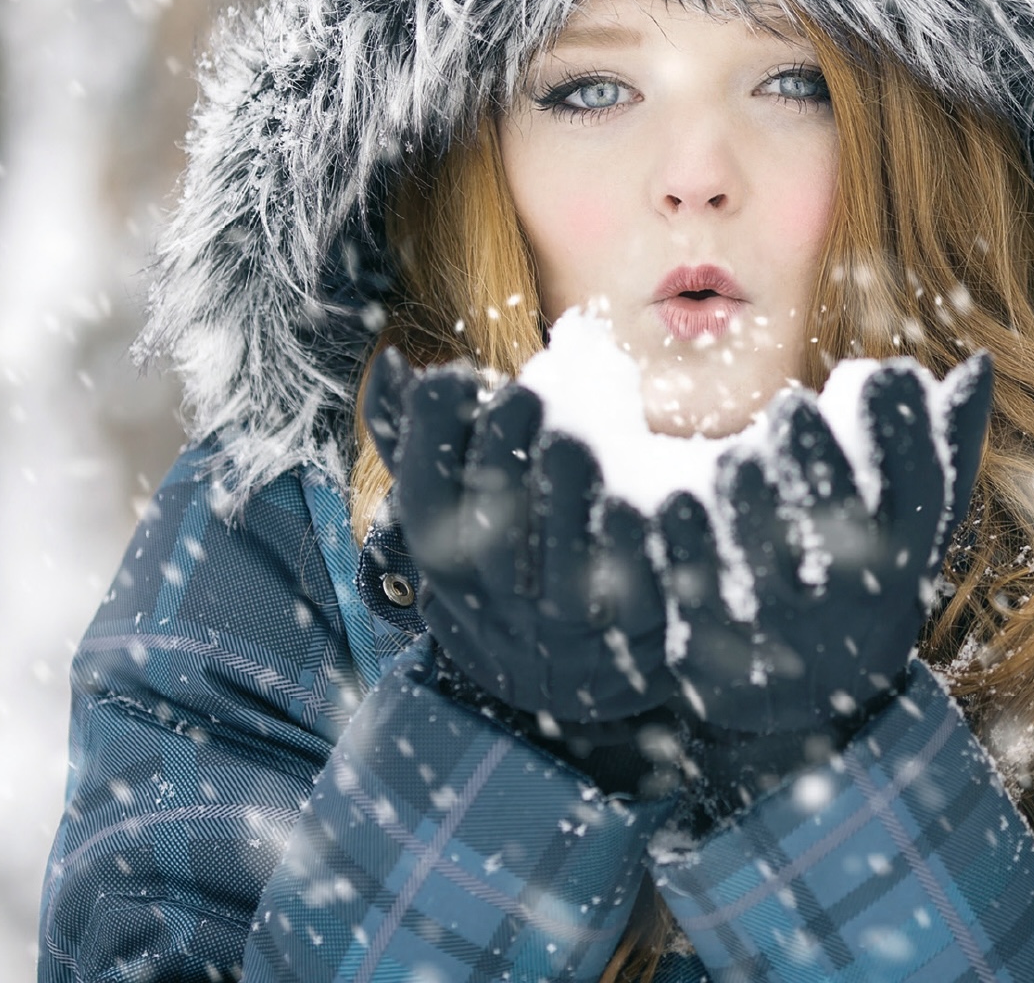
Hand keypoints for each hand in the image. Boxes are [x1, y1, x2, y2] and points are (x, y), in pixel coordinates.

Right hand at [365, 348, 669, 726]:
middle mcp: (499, 597)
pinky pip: (640, 581)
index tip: (456, 378)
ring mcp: (568, 618)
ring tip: (572, 437)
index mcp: (446, 559)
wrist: (558, 673)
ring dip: (565, 484)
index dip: (435, 430)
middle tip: (526, 398)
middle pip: (492, 519)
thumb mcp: (447, 513)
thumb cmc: (494, 562)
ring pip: (563, 554)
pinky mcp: (640, 623)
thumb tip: (393, 361)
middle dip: (504, 446)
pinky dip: (634, 533)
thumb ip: (417, 439)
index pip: (423, 493)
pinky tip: (634, 492)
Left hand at [654, 355, 989, 737]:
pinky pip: (700, 592)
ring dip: (754, 504)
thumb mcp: (914, 528)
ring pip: (769, 560)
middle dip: (817, 461)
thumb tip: (980, 362)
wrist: (810, 712)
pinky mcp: (716, 641)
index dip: (906, 432)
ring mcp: (784, 623)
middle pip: (839, 523)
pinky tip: (679, 504)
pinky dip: (691, 548)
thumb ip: (943, 447)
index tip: (886, 374)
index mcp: (905, 556)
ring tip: (739, 458)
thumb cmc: (866, 580)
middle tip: (791, 408)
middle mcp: (851, 592)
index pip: (920, 490)